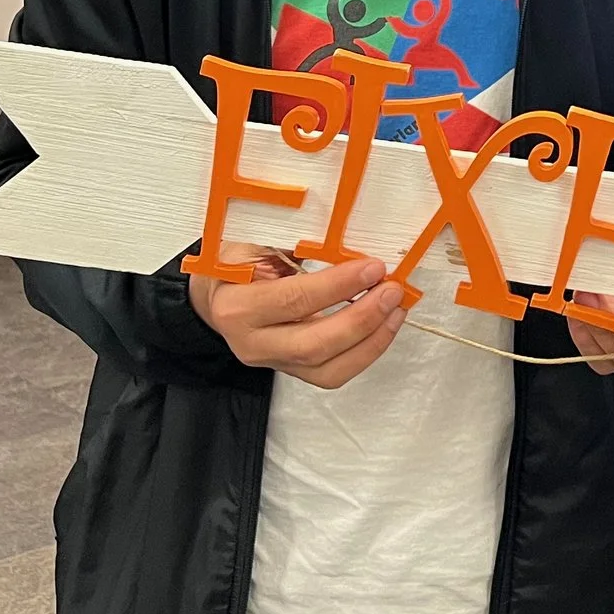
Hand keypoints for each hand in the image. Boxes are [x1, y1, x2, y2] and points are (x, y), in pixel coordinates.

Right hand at [188, 244, 406, 388]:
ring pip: (328, 369)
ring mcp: (273, 362)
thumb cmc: (240, 260)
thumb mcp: (257, 240)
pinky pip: (333, 373)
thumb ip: (297, 244)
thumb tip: (349, 241)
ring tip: (396, 308)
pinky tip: (385, 325)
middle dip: (361, 319)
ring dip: (371, 340)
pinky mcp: (291, 371)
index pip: (294, 300)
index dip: (338, 285)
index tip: (373, 268)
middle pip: (313, 345)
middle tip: (391, 290)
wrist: (218, 293)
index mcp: (237, 306)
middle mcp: (251, 343)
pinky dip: (365, 352)